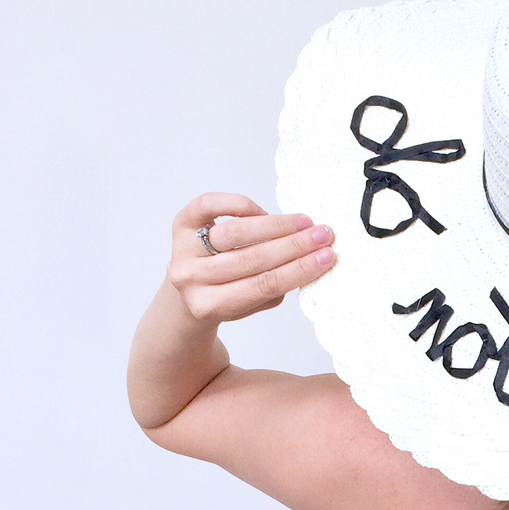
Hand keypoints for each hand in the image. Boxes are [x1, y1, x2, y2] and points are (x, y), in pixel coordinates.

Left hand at [168, 191, 335, 322]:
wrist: (188, 291)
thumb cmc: (228, 296)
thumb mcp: (252, 305)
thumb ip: (276, 287)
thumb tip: (311, 258)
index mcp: (209, 305)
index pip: (264, 285)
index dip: (299, 270)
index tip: (327, 257)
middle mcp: (191, 278)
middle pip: (252, 258)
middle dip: (294, 245)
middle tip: (322, 235)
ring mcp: (182, 250)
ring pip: (235, 233)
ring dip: (275, 226)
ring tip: (303, 222)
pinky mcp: (180, 224)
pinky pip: (209, 205)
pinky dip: (239, 204)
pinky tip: (262, 212)